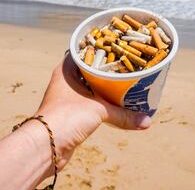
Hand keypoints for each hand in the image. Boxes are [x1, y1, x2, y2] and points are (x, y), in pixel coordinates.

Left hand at [36, 54, 150, 171]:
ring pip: (89, 89)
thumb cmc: (66, 117)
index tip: (116, 48)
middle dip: (106, 71)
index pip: (83, 53)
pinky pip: (89, 104)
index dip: (99, 50)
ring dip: (104, 89)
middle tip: (126, 67)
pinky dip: (101, 105)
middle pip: (89, 71)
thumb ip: (123, 114)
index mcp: (66, 71)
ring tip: (125, 85)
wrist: (46, 145)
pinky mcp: (70, 114)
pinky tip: (115, 105)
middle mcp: (65, 82)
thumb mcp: (99, 111)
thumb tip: (147, 121)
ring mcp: (67, 98)